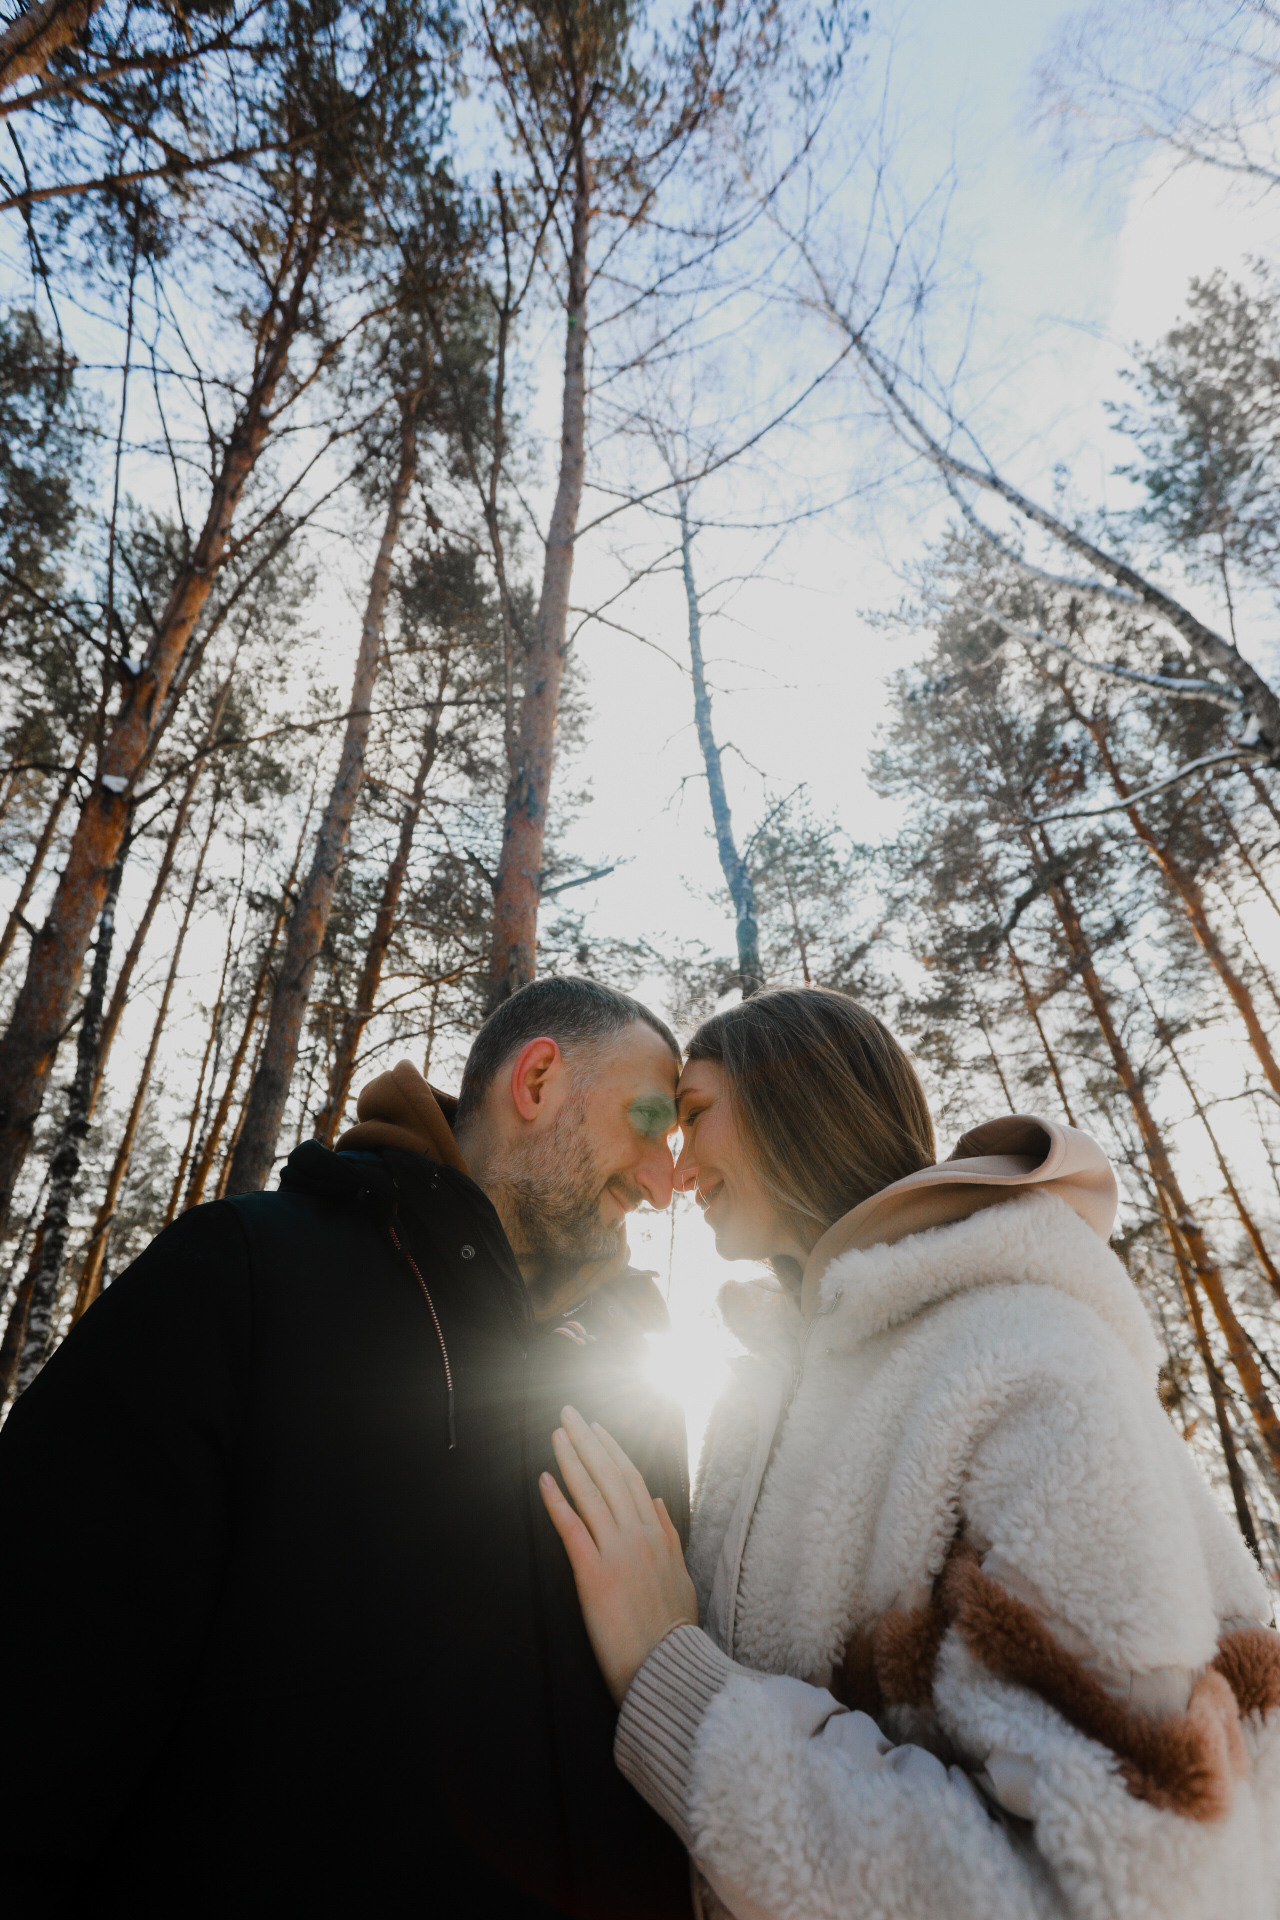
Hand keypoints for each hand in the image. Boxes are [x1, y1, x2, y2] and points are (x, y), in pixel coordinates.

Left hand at [540, 1405, 697, 1707]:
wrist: (667, 1669)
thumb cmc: (674, 1630)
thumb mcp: (680, 1577)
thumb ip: (669, 1536)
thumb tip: (658, 1502)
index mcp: (658, 1535)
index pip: (631, 1480)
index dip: (611, 1451)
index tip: (596, 1428)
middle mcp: (638, 1535)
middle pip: (609, 1476)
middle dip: (587, 1441)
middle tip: (568, 1412)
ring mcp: (616, 1552)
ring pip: (591, 1494)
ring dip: (571, 1459)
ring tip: (556, 1434)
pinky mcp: (594, 1574)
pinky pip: (572, 1529)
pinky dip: (557, 1501)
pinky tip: (544, 1479)